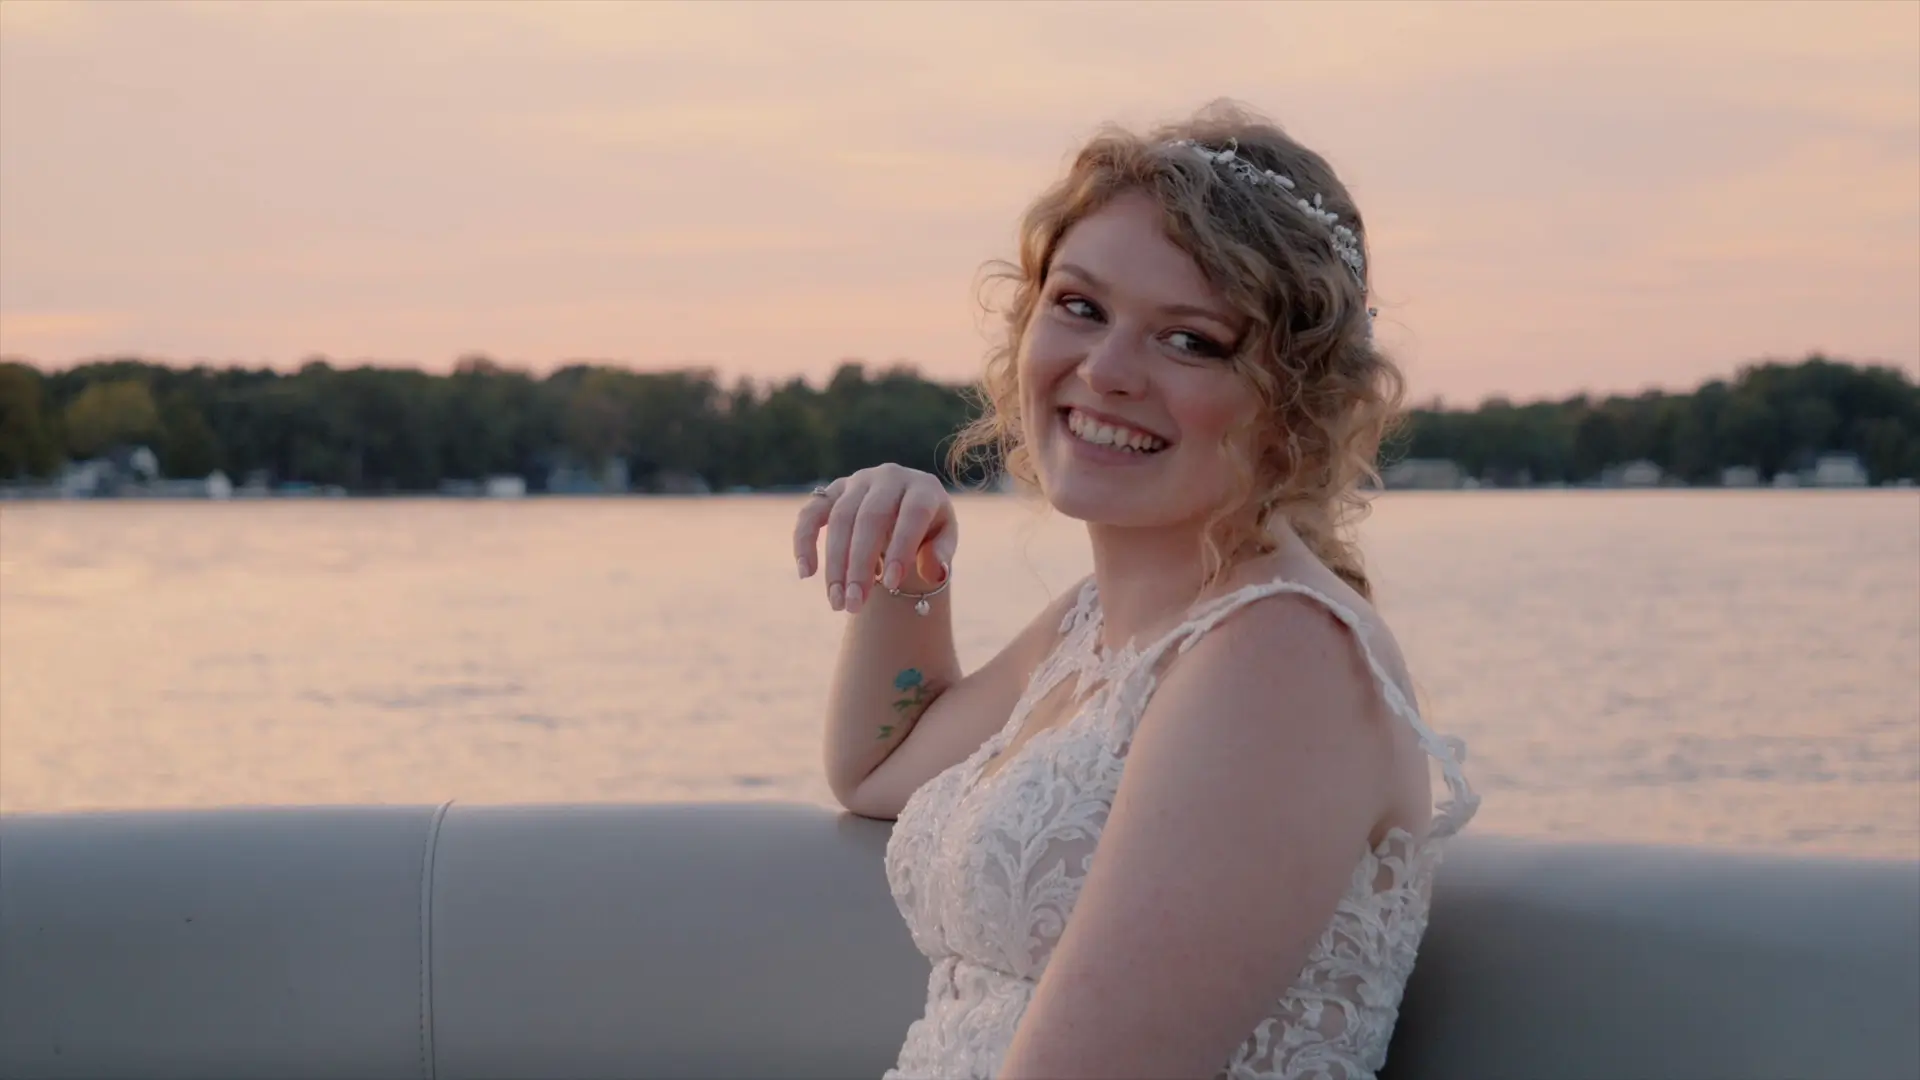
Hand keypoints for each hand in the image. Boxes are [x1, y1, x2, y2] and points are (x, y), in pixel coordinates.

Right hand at [794, 465, 956, 613]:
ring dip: (835, 564)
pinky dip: (804, 540)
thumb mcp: (943, 538)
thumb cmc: (928, 529)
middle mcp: (889, 477)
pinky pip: (811, 512)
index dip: (901, 548)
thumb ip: (940, 553)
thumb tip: (933, 570)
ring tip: (837, 602)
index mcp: (923, 488)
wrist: (905, 507)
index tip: (891, 584)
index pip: (912, 514)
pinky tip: (806, 572)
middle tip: (855, 604)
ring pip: (840, 519)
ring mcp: (858, 481)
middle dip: (860, 564)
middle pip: (870, 518)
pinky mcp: (833, 490)